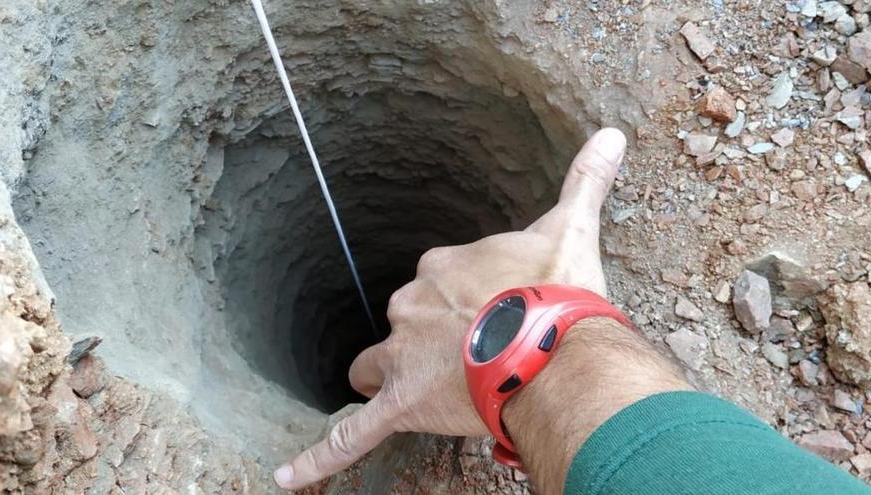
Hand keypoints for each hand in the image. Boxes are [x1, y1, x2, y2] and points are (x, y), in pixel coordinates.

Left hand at [274, 128, 627, 489]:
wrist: (551, 345)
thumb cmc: (555, 290)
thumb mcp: (570, 228)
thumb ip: (584, 181)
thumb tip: (612, 135)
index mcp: (442, 269)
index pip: (435, 281)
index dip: (460, 300)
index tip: (489, 312)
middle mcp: (411, 306)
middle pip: (402, 324)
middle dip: (425, 338)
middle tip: (471, 354)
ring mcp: (402, 357)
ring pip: (376, 367)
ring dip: (388, 375)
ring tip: (421, 389)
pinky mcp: (401, 405)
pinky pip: (350, 436)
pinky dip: (317, 456)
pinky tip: (283, 474)